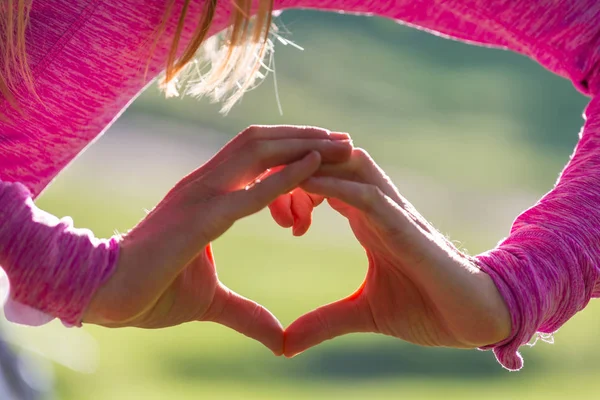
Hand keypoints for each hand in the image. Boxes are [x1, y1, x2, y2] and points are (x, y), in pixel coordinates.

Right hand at [83, 125, 351, 354]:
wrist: (107, 295)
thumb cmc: (151, 291)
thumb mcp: (211, 301)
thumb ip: (246, 312)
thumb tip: (278, 338)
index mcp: (207, 194)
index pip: (255, 156)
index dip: (291, 149)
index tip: (328, 153)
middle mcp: (205, 184)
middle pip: (262, 142)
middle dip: (306, 137)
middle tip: (346, 140)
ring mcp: (202, 195)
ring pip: (259, 152)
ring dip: (303, 145)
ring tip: (342, 145)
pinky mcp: (201, 218)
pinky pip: (250, 191)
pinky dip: (285, 176)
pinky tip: (316, 165)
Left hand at [284, 148, 510, 356]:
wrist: (474, 318)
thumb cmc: (426, 308)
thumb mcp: (363, 314)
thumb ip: (324, 322)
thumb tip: (284, 345)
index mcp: (366, 217)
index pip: (323, 179)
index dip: (290, 184)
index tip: (267, 208)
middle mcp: (377, 206)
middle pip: (331, 160)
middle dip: (293, 163)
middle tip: (260, 185)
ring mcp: (392, 212)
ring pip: (349, 165)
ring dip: (311, 164)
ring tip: (273, 175)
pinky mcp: (405, 227)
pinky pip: (367, 195)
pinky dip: (335, 186)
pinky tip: (304, 187)